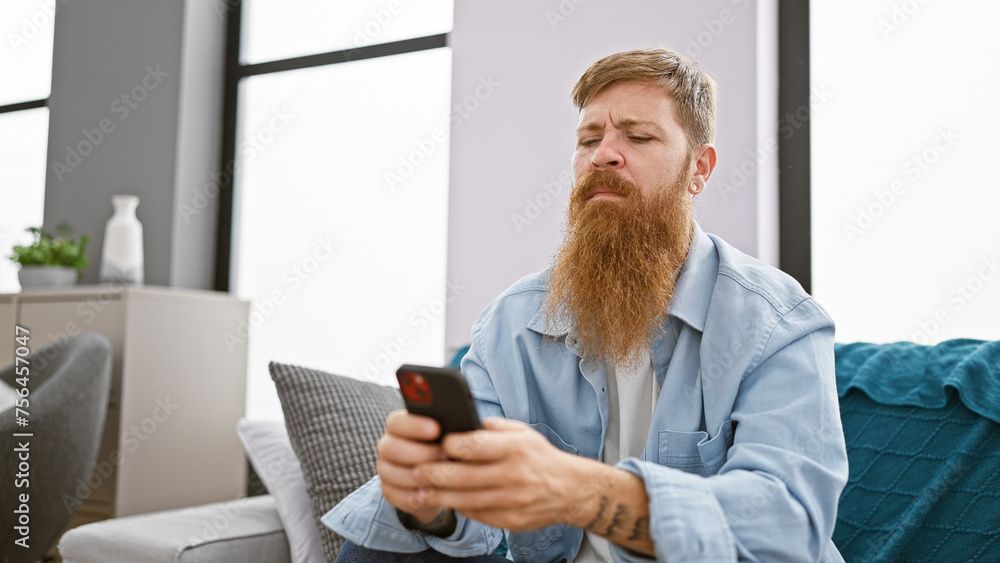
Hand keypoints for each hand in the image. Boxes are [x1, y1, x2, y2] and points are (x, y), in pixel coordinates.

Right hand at [375, 410, 449, 523]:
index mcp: (398, 426)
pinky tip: (430, 494)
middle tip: (444, 456)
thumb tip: (454, 422)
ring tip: (440, 478)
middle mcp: (387, 446)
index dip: (414, 426)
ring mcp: (385, 469)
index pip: (396, 422)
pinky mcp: (388, 490)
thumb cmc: (447, 448)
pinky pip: (395, 495)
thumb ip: (447, 426)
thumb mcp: (449, 435)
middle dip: (419, 453)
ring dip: (416, 477)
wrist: (442, 476)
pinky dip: (413, 496)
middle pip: (390, 448)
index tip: (436, 429)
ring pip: (390, 473)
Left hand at [412, 417, 580, 531]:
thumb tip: (459, 425)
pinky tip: (446, 500)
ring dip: (438, 495)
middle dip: (433, 473)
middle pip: (463, 476)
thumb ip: (491, 428)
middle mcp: (514, 475)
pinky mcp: (511, 520)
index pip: (474, 445)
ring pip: (465, 500)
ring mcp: (513, 500)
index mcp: (516, 448)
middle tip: (415, 469)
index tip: (436, 444)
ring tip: (420, 489)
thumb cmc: (538, 456)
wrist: (570, 489)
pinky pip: (477, 514)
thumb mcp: (521, 432)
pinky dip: (459, 507)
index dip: (450, 445)